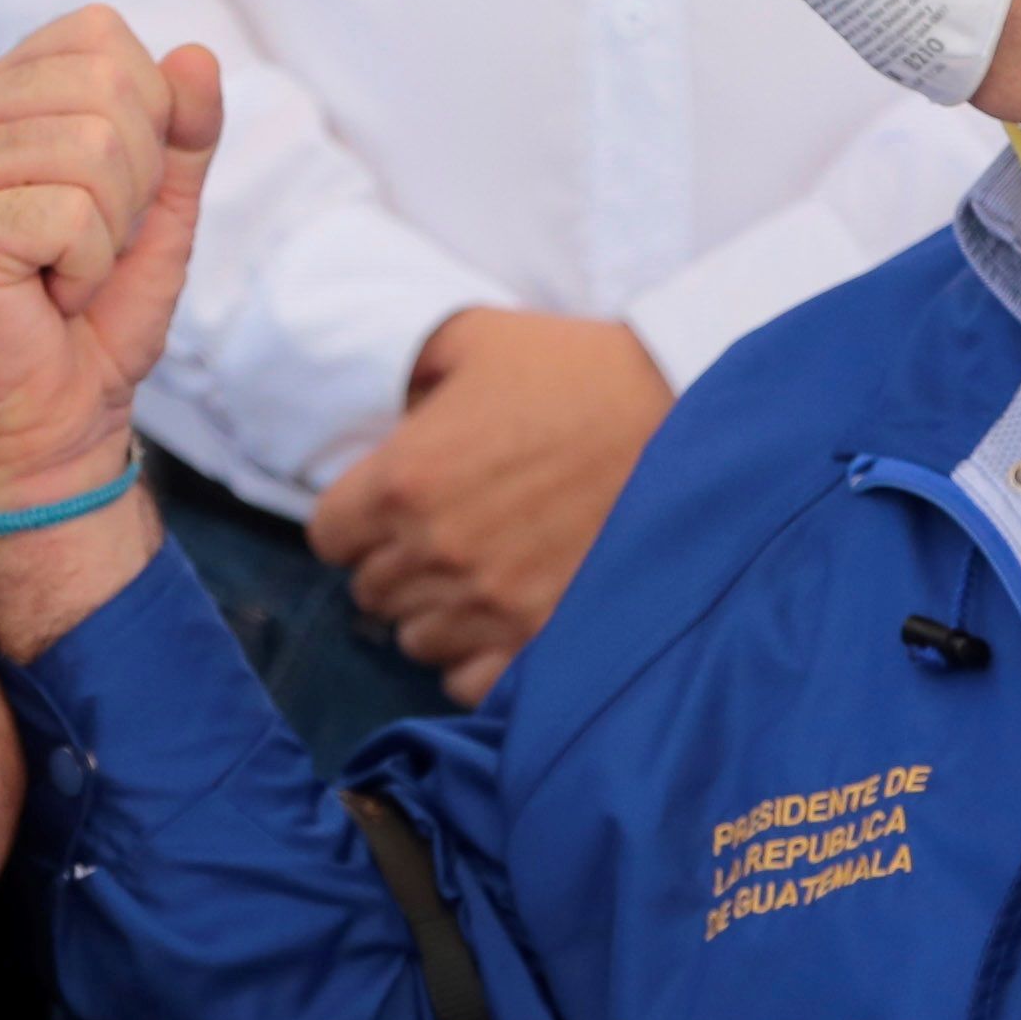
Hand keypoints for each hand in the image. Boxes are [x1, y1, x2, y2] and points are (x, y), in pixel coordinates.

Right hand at [0, 7, 221, 506]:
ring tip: (69, 270)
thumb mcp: (161, 204)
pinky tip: (49, 294)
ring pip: (94, 147)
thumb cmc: (96, 311)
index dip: (146, 114)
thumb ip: (184, 128)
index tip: (112, 193)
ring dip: (111, 229)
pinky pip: (71, 215)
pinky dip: (87, 269)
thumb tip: (196, 55)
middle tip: (92, 242)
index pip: (99, 33)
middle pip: (106, 83)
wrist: (55, 418)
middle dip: (136, 177)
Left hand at [305, 310, 671, 702]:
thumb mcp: (478, 339)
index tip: (389, 507)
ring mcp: (491, 604)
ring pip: (417, 639)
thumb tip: (384, 406)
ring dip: (437, 611)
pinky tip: (503, 615)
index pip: (328, 535)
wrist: (692, 418)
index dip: (355, 520)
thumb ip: (411, 372)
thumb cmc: (583, 371)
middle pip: (370, 592)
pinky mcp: (541, 638)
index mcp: (405, 478)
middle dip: (397, 562)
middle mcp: (438, 551)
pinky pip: (468, 680)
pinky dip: (476, 655)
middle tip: (447, 531)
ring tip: (481, 572)